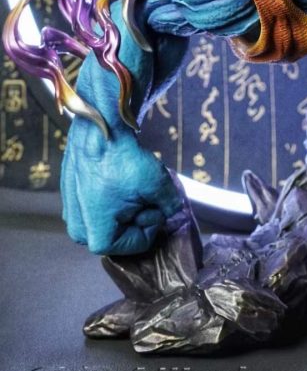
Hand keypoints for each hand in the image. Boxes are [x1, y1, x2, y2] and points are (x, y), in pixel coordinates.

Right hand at [61, 118, 181, 255]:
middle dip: (138, 213)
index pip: (140, 241)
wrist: (99, 128)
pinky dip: (111, 193)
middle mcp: (79, 232)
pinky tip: (116, 175)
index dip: (153, 220)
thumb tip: (174, 212)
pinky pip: (97, 204)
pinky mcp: (69, 196)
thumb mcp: (159, 185)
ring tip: (130, 182)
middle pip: (124, 232)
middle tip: (142, 190)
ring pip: (112, 218)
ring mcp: (71, 214)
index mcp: (98, 239)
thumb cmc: (124, 160)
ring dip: (126, 203)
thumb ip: (171, 206)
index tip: (152, 199)